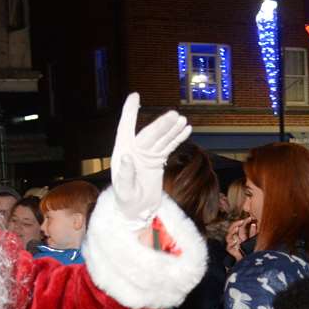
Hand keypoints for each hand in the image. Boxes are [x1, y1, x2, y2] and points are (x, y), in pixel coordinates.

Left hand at [110, 92, 190, 225]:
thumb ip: (125, 174)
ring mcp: (147, 154)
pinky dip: (177, 138)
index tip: (135, 96)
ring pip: (161, 138)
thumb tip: (127, 156)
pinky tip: (186, 130)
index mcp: (123, 152)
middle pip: (150, 133)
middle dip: (162, 124)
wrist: (137, 212)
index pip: (126, 127)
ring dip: (171, 129)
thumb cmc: (126, 201)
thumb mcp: (123, 190)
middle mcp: (135, 149)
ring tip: (182, 120)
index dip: (130, 112)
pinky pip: (168, 146)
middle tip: (174, 116)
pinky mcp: (157, 160)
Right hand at [226, 215, 257, 259]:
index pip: (240, 226)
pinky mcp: (232, 251)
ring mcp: (233, 245)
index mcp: (241, 236)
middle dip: (236, 224)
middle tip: (242, 221)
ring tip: (237, 229)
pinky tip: (236, 241)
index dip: (244, 222)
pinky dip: (232, 244)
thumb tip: (254, 224)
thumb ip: (253, 233)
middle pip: (232, 229)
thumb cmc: (254, 252)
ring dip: (232, 232)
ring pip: (228, 237)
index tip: (250, 218)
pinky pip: (229, 247)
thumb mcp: (254, 240)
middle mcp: (236, 240)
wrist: (252, 263)